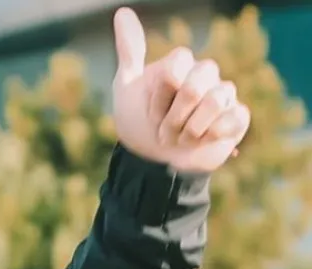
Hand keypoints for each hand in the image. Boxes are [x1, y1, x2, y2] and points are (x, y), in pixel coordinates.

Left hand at [111, 7, 250, 172]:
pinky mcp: (237, 119)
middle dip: (174, 115)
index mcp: (182, 66)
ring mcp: (224, 96)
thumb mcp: (126, 87)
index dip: (161, 96)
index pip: (177, 66)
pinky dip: (211, 135)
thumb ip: (129, 50)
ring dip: (189, 129)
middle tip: (163, 131)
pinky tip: (201, 141)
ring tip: (179, 140)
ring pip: (216, 101)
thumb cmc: (139, 123)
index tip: (150, 114)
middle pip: (197, 84)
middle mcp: (206, 76)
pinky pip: (234, 118)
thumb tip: (122, 11)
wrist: (151, 162)